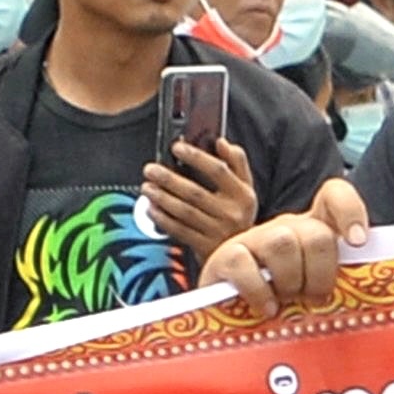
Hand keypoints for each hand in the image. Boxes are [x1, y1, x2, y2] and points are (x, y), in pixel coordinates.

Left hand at [141, 133, 260, 256]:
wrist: (242, 252)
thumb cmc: (238, 213)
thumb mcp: (246, 186)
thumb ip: (237, 161)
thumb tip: (221, 141)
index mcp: (242, 194)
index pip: (218, 170)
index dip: (196, 157)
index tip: (176, 147)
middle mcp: (232, 213)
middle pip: (195, 192)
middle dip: (168, 179)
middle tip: (150, 170)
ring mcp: (218, 232)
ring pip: (184, 212)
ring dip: (162, 198)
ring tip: (147, 188)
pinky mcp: (205, 247)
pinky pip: (179, 230)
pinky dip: (163, 219)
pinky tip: (151, 209)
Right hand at [201, 176, 366, 316]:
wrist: (229, 314)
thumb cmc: (283, 304)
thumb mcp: (313, 290)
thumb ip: (338, 282)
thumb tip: (362, 294)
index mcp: (313, 230)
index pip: (334, 196)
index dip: (350, 212)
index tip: (358, 243)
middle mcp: (286, 228)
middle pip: (316, 234)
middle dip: (321, 274)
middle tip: (314, 300)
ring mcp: (255, 240)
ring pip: (283, 243)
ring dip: (291, 281)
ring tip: (287, 304)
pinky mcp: (226, 257)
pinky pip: (245, 264)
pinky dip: (260, 292)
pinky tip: (267, 309)